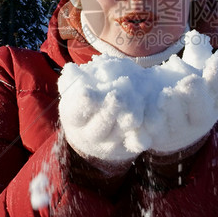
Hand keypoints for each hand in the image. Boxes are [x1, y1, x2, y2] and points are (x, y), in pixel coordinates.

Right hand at [57, 54, 150, 168]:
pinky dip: (140, 138)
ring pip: (118, 133)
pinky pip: (134, 143)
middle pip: (98, 128)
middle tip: (117, 95)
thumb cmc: (87, 96)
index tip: (86, 91)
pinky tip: (147, 131)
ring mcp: (108, 143)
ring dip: (127, 119)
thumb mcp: (78, 87)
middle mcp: (89, 135)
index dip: (82, 103)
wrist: (96, 125)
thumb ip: (76, 79)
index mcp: (74, 118)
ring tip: (135, 104)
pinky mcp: (126, 146)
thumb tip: (70, 70)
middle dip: (108, 111)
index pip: (75, 113)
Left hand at [143, 31, 217, 154]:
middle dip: (197, 96)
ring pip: (176, 123)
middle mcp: (198, 119)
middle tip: (190, 82)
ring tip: (165, 96)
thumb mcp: (196, 73)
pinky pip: (152, 134)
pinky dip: (148, 126)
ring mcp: (178, 131)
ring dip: (172, 110)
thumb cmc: (187, 92)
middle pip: (202, 111)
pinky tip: (143, 116)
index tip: (216, 61)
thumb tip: (197, 36)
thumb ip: (199, 55)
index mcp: (212, 102)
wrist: (170, 127)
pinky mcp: (156, 138)